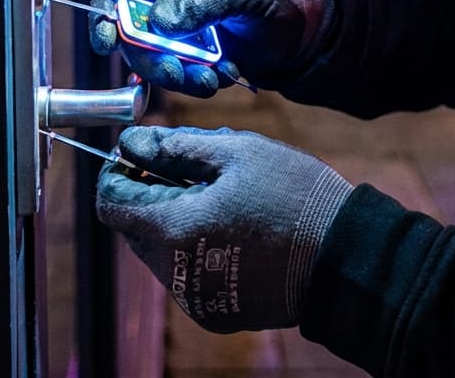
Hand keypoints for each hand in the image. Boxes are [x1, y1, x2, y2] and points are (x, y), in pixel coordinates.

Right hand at [89, 0, 332, 97]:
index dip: (104, 10)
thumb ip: (200, 2)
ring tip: (210, 80)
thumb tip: (157, 21)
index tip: (106, 43)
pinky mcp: (192, 48)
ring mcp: (178, 21)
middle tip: (178, 74)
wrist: (310, 17)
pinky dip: (196, 80)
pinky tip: (226, 74)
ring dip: (176, 76)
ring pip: (152, 56)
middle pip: (130, 29)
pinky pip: (177, 72)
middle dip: (150, 57)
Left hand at [95, 125, 351, 331]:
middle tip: (192, 165)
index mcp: (175, 229)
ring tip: (225, 193)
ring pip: (161, 251)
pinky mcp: (216, 312)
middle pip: (136, 228)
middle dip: (151, 192)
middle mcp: (175, 274)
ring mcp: (195, 298)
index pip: (112, 203)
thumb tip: (132, 142)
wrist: (343, 255)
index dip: (117, 171)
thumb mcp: (237, 152)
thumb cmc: (293, 194)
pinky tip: (237, 225)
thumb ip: (177, 147)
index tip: (138, 151)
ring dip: (176, 218)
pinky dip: (197, 246)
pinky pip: (187, 273)